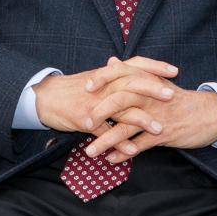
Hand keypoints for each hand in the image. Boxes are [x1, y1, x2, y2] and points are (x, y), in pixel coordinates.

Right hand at [34, 56, 177, 157]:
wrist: (43, 98)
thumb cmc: (69, 89)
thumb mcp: (91, 78)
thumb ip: (109, 74)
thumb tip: (121, 65)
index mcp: (105, 75)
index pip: (133, 64)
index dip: (154, 66)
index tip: (174, 70)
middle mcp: (102, 86)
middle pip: (131, 84)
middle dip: (153, 89)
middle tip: (172, 95)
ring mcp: (94, 104)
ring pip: (121, 110)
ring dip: (141, 120)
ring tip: (159, 129)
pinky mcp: (85, 121)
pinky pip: (105, 133)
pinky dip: (119, 142)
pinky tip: (132, 151)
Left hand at [84, 81, 216, 163]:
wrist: (210, 113)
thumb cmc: (178, 99)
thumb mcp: (156, 81)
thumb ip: (132, 72)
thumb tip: (111, 61)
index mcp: (147, 81)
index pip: (120, 74)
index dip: (102, 79)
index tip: (85, 87)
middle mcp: (150, 97)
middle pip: (120, 100)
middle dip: (99, 112)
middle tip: (83, 123)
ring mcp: (155, 116)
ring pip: (126, 127)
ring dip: (106, 140)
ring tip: (89, 151)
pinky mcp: (163, 134)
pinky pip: (139, 145)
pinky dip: (124, 153)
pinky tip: (110, 159)